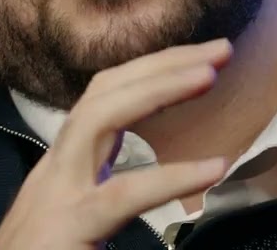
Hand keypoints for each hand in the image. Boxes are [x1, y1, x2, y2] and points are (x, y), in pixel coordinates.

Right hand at [0, 39, 232, 249]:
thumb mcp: (76, 223)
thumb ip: (109, 194)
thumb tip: (154, 175)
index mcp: (63, 167)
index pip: (103, 99)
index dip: (151, 71)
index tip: (201, 60)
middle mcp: (55, 171)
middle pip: (103, 92)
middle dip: (160, 62)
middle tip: (221, 49)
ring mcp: (56, 196)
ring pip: (98, 119)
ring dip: (156, 89)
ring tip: (209, 75)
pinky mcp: (65, 228)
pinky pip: (121, 196)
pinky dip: (169, 177)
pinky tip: (212, 169)